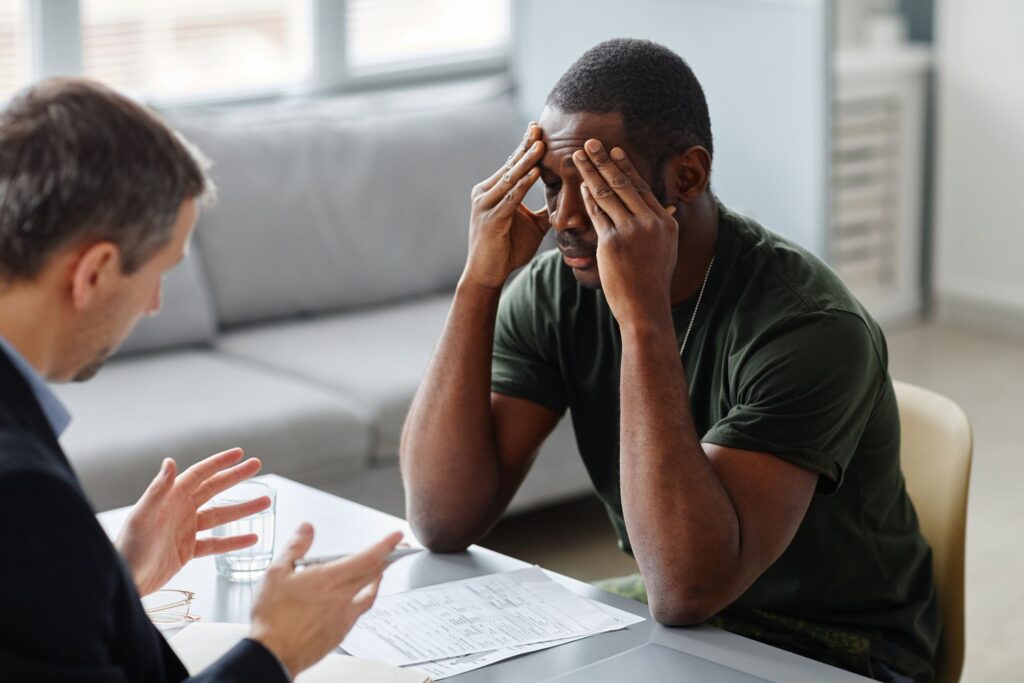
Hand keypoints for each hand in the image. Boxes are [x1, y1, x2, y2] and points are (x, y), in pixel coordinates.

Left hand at [116, 448, 270, 595]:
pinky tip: (252, 538)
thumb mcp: (142, 517)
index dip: (220, 463)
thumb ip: (157, 490)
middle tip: (256, 465)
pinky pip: (216, 543)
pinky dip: (234, 541)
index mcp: (170, 498)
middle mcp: (180, 510)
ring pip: (220, 516)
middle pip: (214, 489)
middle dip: (236, 477)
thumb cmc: (128, 549)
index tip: (239, 454)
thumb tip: (170, 461)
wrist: (124, 581)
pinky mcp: (188, 551)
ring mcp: (186, 530)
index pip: (200, 474)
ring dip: (243, 509)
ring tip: (266, 502)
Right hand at [250, 525, 402, 677]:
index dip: (386, 545)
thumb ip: (295, 547)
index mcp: (329, 580)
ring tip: (379, 573)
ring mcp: (344, 617)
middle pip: (374, 575)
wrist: (273, 654)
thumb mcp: (276, 573)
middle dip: (389, 559)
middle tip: (397, 550)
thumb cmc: (272, 617)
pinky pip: (359, 612)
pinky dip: (362, 600)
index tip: (397, 536)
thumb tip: (306, 529)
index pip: (368, 558)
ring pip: (370, 595)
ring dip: (377, 580)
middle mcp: (342, 598)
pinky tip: (356, 600)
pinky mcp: (340, 632)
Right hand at [463, 123, 549, 289]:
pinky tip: (534, 173)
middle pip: (510, 165)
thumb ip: (543, 210)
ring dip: (526, 161)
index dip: (525, 147)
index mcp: (493, 191)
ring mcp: (485, 205)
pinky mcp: (490, 219)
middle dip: (525, 146)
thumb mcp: (531, 226)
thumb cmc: (507, 249)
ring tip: (540, 145)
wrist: (487, 274)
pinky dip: (522, 185)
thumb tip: (563, 201)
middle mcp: (485, 193)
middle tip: (539, 127)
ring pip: (510, 178)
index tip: (538, 129)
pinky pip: (510, 198)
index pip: (512, 164)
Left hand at [573, 140, 678, 323]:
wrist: (645, 307)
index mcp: (664, 221)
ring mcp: (631, 231)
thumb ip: (662, 226)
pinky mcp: (612, 242)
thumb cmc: (652, 282)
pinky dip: (587, 197)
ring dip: (590, 171)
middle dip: (604, 160)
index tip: (615, 151)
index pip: (641, 187)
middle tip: (590, 142)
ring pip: (606, 193)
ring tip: (578, 157)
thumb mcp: (666, 250)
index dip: (626, 167)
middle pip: (622, 184)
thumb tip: (666, 208)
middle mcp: (650, 222)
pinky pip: (597, 213)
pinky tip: (580, 185)